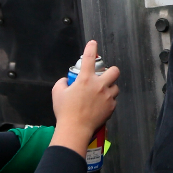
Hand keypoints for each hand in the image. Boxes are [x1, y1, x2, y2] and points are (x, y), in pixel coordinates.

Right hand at [50, 41, 119, 156]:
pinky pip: (113, 100)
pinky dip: (108, 101)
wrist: (75, 129)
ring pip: (115, 87)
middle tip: (104, 76)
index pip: (89, 58)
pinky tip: (101, 105)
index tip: (93, 43)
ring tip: (101, 93)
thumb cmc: (65, 112)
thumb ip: (62, 83)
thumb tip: (67, 81)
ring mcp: (107, 97)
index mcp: (85, 79)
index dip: (91, 48)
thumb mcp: (57, 93)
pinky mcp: (111, 108)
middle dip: (111, 71)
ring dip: (109, 88)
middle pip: (114, 71)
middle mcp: (99, 85)